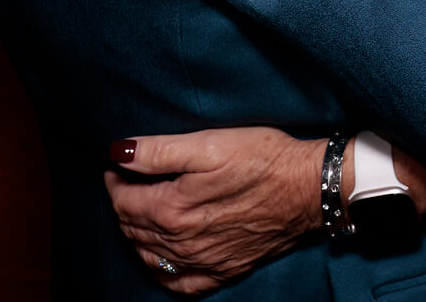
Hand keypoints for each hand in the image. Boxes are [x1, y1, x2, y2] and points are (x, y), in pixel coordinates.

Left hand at [105, 128, 425, 292]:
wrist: (310, 188)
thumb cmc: (263, 159)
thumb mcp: (209, 143)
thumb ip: (158, 151)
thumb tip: (118, 152)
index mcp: (172, 209)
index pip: (123, 200)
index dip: (116, 179)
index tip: (118, 164)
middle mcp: (181, 243)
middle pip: (133, 228)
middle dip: (123, 204)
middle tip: (129, 182)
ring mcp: (202, 261)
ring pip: (150, 256)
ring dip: (137, 235)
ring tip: (142, 211)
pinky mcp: (223, 270)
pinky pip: (180, 283)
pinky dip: (164, 272)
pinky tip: (164, 258)